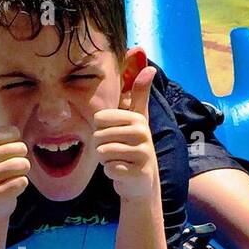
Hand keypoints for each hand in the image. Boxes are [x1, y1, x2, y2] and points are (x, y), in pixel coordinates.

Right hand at [0, 96, 29, 220]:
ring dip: (20, 174)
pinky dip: (19, 187)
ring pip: (24, 164)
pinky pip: (23, 182)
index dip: (13, 145)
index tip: (0, 156)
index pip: (15, 133)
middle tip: (4, 171)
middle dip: (18, 161)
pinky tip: (7, 190)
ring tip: (6, 179)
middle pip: (22, 148)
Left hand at [93, 64, 158, 200]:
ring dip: (105, 160)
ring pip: (103, 153)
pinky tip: (122, 172)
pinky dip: (111, 173)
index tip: (113, 137)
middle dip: (101, 147)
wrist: (142, 181)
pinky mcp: (138, 172)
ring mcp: (142, 154)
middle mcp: (142, 133)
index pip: (99, 119)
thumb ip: (140, 94)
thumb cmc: (133, 147)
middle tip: (116, 152)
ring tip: (118, 161)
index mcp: (137, 118)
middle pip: (99, 136)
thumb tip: (149, 68)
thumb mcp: (137, 119)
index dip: (100, 131)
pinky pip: (109, 169)